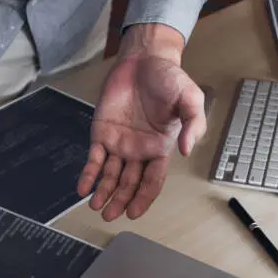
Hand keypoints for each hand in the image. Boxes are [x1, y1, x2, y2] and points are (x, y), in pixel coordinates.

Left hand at [77, 27, 206, 221]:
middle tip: (109, 216)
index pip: (152, 180)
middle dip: (120, 201)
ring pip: (110, 176)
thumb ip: (194, 124)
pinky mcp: (102, 134)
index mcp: (160, 148)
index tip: (134, 214)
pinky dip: (88, 174)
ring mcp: (119, 144)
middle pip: (129, 183)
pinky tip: (82, 188)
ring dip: (103, 193)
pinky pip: (94, 159)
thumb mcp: (190, 99)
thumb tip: (187, 151)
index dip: (143, 198)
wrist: (144, 60)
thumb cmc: (170, 79)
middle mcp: (139, 151)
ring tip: (95, 207)